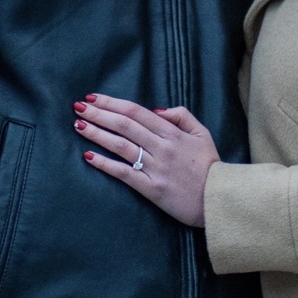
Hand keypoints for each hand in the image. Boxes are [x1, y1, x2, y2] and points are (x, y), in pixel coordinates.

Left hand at [75, 94, 218, 227]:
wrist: (219, 199)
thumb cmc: (210, 167)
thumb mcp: (202, 134)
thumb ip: (182, 116)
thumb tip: (156, 110)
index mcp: (172, 133)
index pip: (136, 112)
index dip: (112, 103)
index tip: (94, 97)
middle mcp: (161, 147)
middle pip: (124, 125)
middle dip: (99, 114)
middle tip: (78, 107)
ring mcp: (155, 168)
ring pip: (121, 146)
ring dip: (97, 134)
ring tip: (79, 125)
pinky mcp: (151, 188)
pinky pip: (124, 173)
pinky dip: (105, 164)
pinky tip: (89, 156)